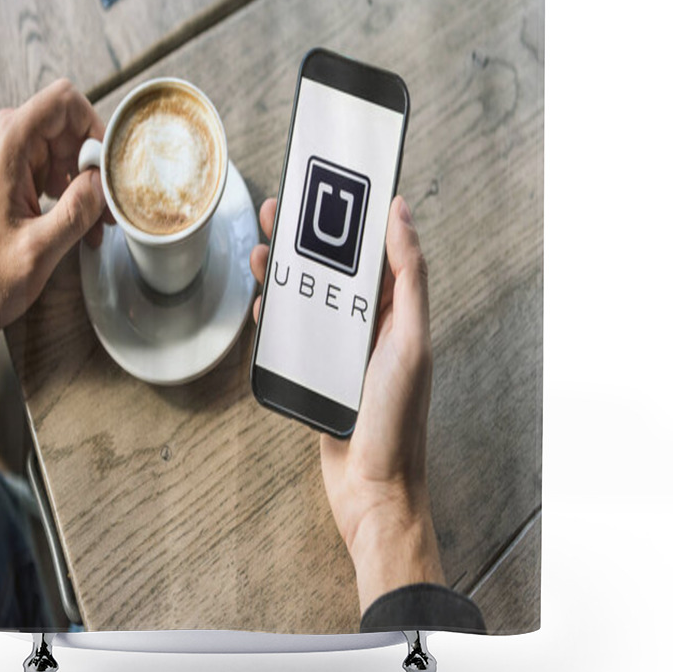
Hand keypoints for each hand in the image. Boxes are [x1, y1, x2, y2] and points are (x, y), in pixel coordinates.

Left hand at [0, 78, 112, 351]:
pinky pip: (61, 170)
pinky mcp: (21, 179)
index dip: (93, 126)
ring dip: (90, 182)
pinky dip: (79, 194)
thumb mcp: (39, 249)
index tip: (106, 166)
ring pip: (70, 149)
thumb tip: (105, 181)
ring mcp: (16, 161)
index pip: (63, 102)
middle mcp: (12, 147)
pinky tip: (86, 227)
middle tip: (107, 201)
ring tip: (99, 222)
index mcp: (10, 151)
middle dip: (95, 160)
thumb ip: (75, 212)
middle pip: (71, 125)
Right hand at [250, 195, 443, 612]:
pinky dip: (275, 314)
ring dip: (285, 272)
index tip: (334, 185)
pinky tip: (262, 301)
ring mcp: (340, 349)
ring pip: (308, 298)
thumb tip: (402, 214)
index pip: (376, 251)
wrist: (371, 487)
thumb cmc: (398, 419)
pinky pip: (292, 334)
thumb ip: (409, 278)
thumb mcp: (410, 341)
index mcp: (398, 313)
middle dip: (308, 238)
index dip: (355, 217)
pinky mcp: (316, 371)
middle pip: (334, 270)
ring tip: (263, 249)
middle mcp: (370, 326)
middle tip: (281, 209)